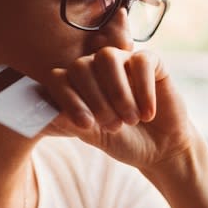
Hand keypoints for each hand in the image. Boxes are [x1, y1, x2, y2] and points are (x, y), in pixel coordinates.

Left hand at [42, 47, 196, 171]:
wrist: (160, 149)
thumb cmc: (123, 141)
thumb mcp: (93, 136)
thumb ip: (70, 123)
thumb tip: (48, 113)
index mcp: (76, 84)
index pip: (59, 78)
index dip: (68, 99)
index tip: (85, 124)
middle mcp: (95, 68)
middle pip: (81, 66)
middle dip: (95, 100)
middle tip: (113, 126)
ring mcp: (122, 61)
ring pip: (108, 58)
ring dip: (118, 93)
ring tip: (130, 120)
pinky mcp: (150, 62)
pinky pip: (141, 61)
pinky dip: (143, 89)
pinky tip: (148, 114)